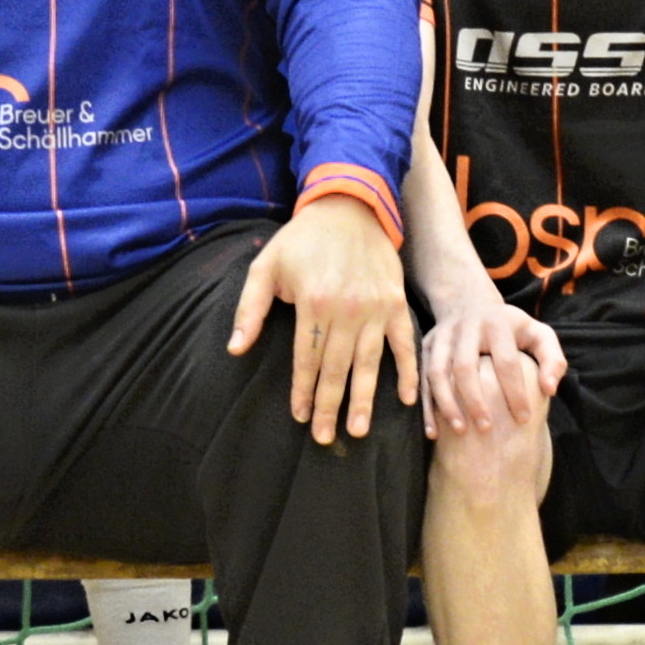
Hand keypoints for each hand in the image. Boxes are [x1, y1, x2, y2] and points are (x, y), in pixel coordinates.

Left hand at [227, 194, 419, 444]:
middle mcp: (348, 309)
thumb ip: (250, 308)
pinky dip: (408, 371)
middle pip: (337, 368)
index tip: (301, 416)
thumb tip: (236, 349)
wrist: (349, 206)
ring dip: (364, 399)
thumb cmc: (302, 239)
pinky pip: (404, 343)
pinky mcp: (397, 302)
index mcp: (314, 302)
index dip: (303, 390)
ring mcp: (377, 307)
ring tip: (358, 430)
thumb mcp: (266, 266)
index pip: (306, 358)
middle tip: (326, 438)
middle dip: (330, 405)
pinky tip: (406, 400)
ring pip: (370, 363)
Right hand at [419, 296, 566, 442]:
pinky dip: (426, 406)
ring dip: (446, 404)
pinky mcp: (426, 346)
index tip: (523, 419)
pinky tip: (434, 432)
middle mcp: (465, 328)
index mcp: (496, 323)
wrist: (470, 303)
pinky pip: (421, 378)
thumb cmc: (511, 329)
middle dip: (474, 400)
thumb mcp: (538, 334)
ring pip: (437, 372)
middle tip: (487, 429)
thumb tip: (549, 390)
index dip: (514, 392)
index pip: (505, 362)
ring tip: (460, 431)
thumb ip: (552, 359)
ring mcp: (441, 336)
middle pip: (464, 367)